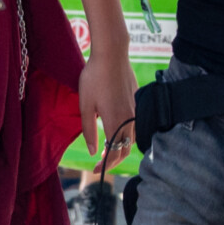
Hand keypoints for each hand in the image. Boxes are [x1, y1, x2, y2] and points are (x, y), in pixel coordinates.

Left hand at [80, 50, 136, 164]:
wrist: (112, 54)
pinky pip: (136, 125)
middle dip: (114, 160)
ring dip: (122, 147)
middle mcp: (129, 120)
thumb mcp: (85, 105)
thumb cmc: (94, 78)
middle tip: (100, 163)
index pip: (114, 154)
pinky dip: (127, 134)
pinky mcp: (138, 101)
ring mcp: (136, 110)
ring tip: (108, 148)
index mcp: (116, 123)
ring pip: (133, 138)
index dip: (105, 165)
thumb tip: (93, 152)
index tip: (95, 170)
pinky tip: (117, 129)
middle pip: (126, 149)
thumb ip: (89, 130)